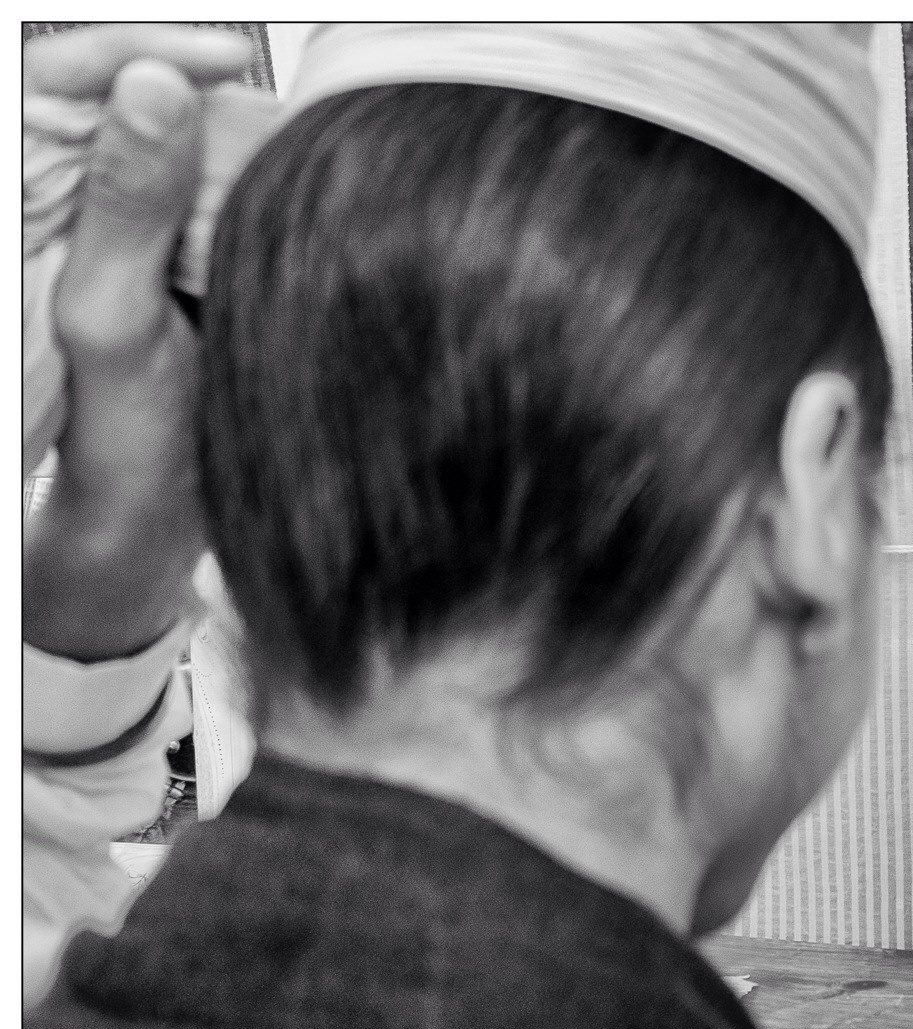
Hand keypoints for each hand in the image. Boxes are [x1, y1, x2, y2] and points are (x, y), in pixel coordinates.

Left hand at [23, 24, 251, 661]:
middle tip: (275, 116)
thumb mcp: (115, 314)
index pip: (78, 75)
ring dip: (246, 144)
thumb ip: (127, 203)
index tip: (220, 57)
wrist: (159, 525)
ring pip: (192, 145)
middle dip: (208, 93)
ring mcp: (142, 230)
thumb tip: (156, 90)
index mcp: (38, 198)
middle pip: (143, 101)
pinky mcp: (189, 259)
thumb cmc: (119, 438)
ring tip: (305, 158)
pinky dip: (267, 193)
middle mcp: (91, 204)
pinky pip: (227, 198)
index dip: (146, 49)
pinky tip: (305, 206)